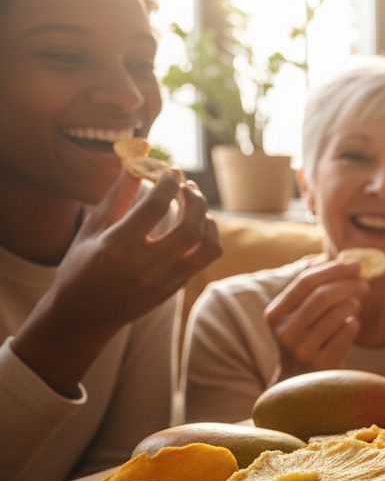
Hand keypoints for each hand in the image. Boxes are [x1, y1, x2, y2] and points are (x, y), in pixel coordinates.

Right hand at [13, 170, 221, 396]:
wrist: (82, 317)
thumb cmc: (81, 266)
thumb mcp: (91, 229)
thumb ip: (117, 196)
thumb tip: (136, 162)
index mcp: (116, 248)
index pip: (154, 208)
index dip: (168, 183)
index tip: (171, 170)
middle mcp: (144, 268)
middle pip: (190, 229)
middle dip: (196, 200)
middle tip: (188, 185)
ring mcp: (163, 283)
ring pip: (207, 248)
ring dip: (208, 220)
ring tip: (195, 204)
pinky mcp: (173, 290)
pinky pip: (203, 260)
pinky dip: (206, 237)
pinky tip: (194, 224)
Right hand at [264, 258, 369, 380]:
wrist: (300, 384)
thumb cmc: (305, 340)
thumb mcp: (299, 317)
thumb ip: (314, 290)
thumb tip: (345, 261)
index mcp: (275, 315)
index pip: (305, 282)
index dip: (333, 269)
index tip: (355, 264)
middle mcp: (285, 332)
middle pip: (322, 296)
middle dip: (348, 285)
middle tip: (364, 284)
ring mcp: (302, 350)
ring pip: (337, 315)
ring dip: (352, 305)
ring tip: (356, 305)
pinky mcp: (321, 365)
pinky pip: (347, 335)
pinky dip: (354, 325)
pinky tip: (352, 325)